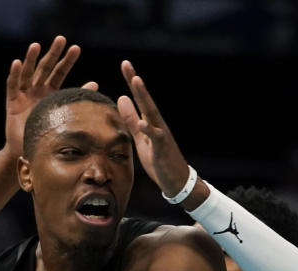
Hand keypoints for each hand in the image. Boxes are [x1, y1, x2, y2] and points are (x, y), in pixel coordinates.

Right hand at [4, 35, 97, 158]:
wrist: (29, 150)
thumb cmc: (47, 134)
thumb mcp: (63, 115)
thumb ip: (75, 99)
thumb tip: (95, 84)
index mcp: (50, 92)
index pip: (59, 72)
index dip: (67, 61)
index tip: (76, 48)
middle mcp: (36, 89)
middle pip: (45, 67)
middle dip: (52, 53)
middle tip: (61, 39)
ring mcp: (23, 94)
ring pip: (28, 73)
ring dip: (31, 59)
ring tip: (36, 46)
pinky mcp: (12, 102)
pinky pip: (12, 86)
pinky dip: (14, 74)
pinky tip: (17, 63)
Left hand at [117, 60, 191, 195]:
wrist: (176, 180)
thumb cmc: (158, 159)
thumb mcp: (140, 138)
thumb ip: (131, 119)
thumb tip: (121, 98)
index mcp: (149, 121)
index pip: (138, 98)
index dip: (131, 81)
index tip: (124, 64)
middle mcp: (156, 123)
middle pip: (145, 99)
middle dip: (135, 82)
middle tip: (126, 64)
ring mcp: (161, 134)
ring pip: (152, 112)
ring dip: (144, 97)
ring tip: (136, 81)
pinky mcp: (162, 148)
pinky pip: (156, 137)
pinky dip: (149, 129)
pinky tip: (143, 122)